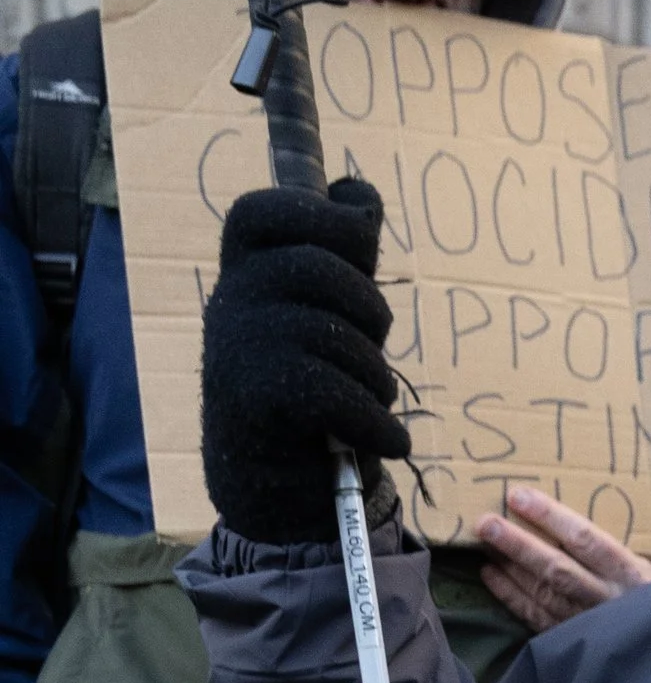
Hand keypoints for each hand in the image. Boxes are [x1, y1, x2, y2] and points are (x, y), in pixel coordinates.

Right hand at [199, 179, 405, 543]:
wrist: (275, 489)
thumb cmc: (313, 392)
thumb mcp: (328, 313)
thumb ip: (342, 256)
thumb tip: (359, 193)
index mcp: (241, 271)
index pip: (268, 209)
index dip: (327, 220)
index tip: (360, 246)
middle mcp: (229, 300)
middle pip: (322, 268)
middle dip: (369, 311)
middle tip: (372, 349)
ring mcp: (234, 348)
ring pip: (335, 334)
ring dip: (375, 377)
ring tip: (372, 402)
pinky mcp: (251, 399)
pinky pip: (335, 392)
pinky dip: (377, 423)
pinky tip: (389, 440)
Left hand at [474, 486, 650, 630]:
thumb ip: (623, 545)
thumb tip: (579, 505)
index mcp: (632, 573)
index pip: (586, 540)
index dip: (550, 517)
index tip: (519, 496)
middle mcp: (608, 599)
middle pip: (557, 568)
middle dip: (519, 544)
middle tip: (486, 523)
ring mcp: (590, 624)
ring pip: (544, 593)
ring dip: (510, 567)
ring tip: (485, 541)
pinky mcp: (575, 643)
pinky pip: (537, 618)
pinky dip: (511, 596)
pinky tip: (491, 575)